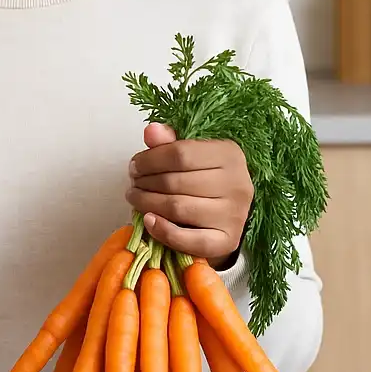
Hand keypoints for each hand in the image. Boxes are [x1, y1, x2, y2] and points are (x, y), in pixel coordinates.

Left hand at [125, 123, 252, 262]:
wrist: (226, 214)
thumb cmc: (205, 180)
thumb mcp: (191, 156)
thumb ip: (169, 143)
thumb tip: (151, 130)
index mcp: (229, 154)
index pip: (180, 153)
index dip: (150, 160)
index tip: (134, 166)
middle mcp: (237, 183)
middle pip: (176, 182)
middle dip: (145, 182)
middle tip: (133, 184)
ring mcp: (234, 214)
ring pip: (178, 208)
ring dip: (147, 204)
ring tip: (135, 199)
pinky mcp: (227, 241)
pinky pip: (188, 239)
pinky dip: (163, 231)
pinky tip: (149, 220)